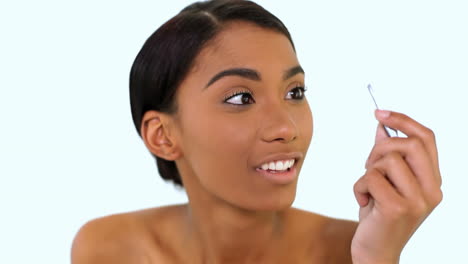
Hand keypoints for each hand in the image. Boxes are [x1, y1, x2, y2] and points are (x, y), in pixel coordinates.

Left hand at [351, 110, 442, 263]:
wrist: (376, 251)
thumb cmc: (380, 215)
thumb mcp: (387, 182)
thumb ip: (388, 156)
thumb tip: (382, 126)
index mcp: (433, 181)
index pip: (426, 138)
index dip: (403, 120)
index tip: (379, 112)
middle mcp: (432, 190)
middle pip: (409, 144)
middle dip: (380, 147)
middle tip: (369, 166)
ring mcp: (417, 201)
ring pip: (387, 160)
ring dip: (367, 171)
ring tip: (367, 189)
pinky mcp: (396, 208)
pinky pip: (370, 178)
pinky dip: (358, 187)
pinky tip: (362, 203)